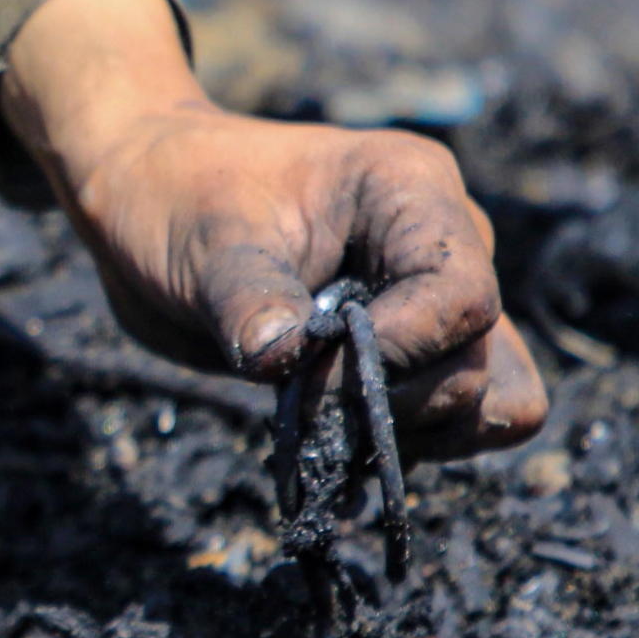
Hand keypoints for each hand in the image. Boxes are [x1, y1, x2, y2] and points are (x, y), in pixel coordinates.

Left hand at [0, 0, 545, 457]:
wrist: (150, 200)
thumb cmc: (178, 195)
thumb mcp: (205, 243)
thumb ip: (250, 303)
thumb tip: (284, 359)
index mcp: (411, 192)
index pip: (462, 298)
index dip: (400, 352)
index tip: (317, 370)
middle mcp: (448, 247)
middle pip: (481, 364)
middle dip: (394, 401)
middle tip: (301, 396)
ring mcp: (432, 306)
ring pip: (488, 402)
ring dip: (405, 433)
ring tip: (318, 419)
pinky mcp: (408, 355)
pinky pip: (444, 423)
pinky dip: (392, 445)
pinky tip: (324, 437)